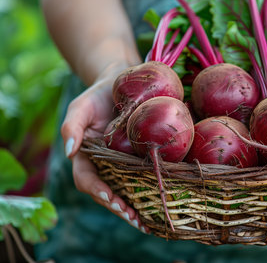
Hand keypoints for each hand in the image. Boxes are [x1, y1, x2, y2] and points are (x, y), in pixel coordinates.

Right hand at [60, 74, 149, 232]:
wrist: (120, 84)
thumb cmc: (97, 95)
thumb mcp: (80, 107)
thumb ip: (71, 128)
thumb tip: (69, 152)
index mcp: (84, 156)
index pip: (87, 179)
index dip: (98, 190)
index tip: (111, 198)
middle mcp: (101, 164)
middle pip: (106, 192)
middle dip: (118, 208)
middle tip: (134, 219)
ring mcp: (119, 164)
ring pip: (123, 191)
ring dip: (132, 208)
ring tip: (145, 222)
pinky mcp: (136, 159)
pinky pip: (139, 180)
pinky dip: (145, 194)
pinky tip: (158, 204)